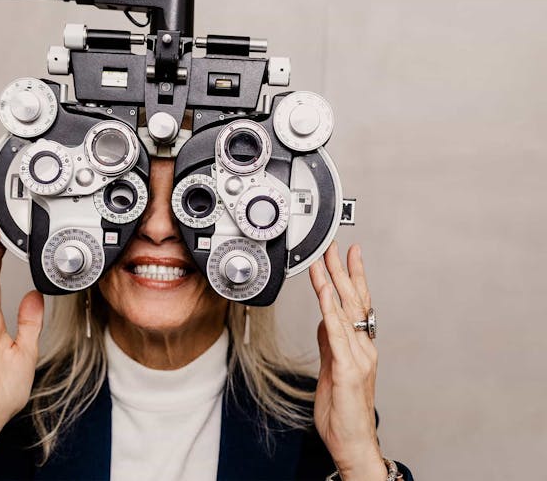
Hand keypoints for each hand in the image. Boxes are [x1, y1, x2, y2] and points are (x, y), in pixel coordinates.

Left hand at [309, 242, 387, 480]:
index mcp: (360, 346)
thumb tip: (324, 318)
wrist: (351, 443)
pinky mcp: (348, 370)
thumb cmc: (343, 410)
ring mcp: (358, 357)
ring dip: (333, 282)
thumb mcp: (332, 368)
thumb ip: (330, 342)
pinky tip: (325, 294)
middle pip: (354, 300)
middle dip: (342, 270)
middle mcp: (363, 347)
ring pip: (345, 311)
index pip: (358, 304)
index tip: (349, 254)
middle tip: (334, 244)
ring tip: (324, 259)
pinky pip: (337, 334)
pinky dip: (330, 311)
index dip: (354, 276)